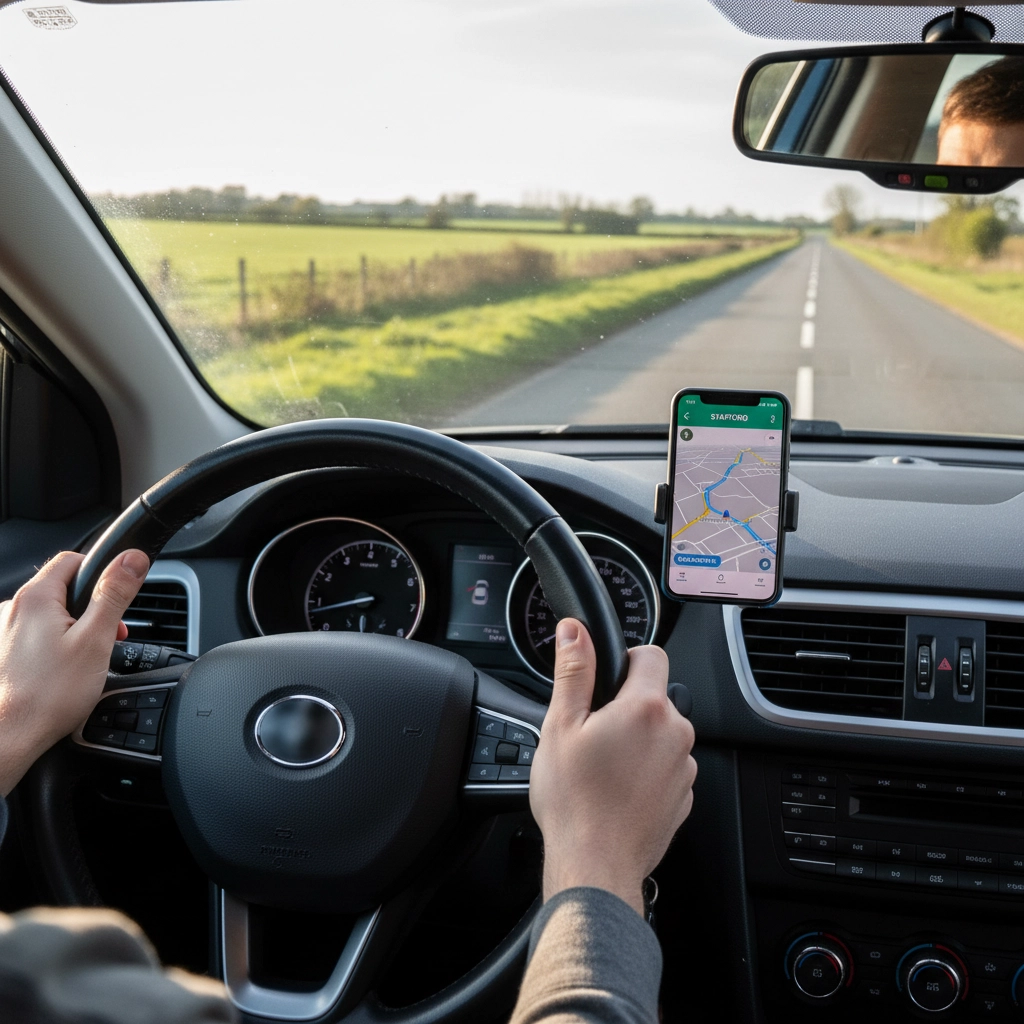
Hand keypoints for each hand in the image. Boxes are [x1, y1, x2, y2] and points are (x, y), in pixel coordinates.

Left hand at [0, 549, 149, 795]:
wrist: (11, 736)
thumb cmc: (50, 694)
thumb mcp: (95, 639)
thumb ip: (115, 594)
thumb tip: (133, 559)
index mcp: (36, 598)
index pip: (73, 560)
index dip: (102, 572)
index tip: (119, 594)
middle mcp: (13, 609)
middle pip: (63, 589)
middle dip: (93, 607)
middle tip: (110, 635)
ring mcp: (5, 632)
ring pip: (51, 615)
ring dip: (75, 628)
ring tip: (88, 658)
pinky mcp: (4, 653)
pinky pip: (37, 636)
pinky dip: (56, 644)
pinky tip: (65, 670)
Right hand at [530, 618, 696, 916]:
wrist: (595, 866)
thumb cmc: (575, 801)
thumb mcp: (561, 726)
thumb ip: (574, 671)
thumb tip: (575, 631)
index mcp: (647, 708)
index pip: (651, 655)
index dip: (626, 660)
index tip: (606, 679)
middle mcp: (676, 733)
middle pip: (654, 697)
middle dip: (626, 707)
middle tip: (592, 734)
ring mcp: (684, 768)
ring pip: (660, 734)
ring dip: (637, 740)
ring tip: (602, 767)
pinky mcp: (684, 797)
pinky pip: (666, 768)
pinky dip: (646, 771)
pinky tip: (616, 789)